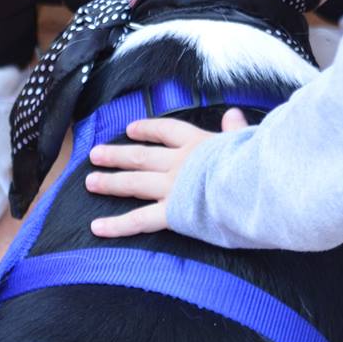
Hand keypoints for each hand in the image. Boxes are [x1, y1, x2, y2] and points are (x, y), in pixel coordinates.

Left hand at [87, 109, 248, 236]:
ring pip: (134, 183)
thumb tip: (233, 114)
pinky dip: (117, 225)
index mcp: (198, 144)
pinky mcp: (172, 213)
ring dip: (111, 182)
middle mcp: (179, 163)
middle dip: (117, 155)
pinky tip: (97, 227)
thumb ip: (234, 129)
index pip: (167, 132)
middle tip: (94, 155)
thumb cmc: (252, 163)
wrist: (250, 184)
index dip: (147, 130)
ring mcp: (172, 187)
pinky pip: (139, 220)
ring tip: (90, 181)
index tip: (131, 129)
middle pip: (142, 157)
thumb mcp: (244, 140)